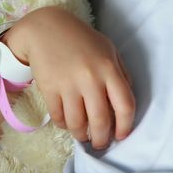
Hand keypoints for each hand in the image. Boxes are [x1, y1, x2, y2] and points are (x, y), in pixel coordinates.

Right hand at [2, 6, 134, 148]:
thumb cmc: (82, 40)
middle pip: (101, 121)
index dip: (126, 126)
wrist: (46, 28)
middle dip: (102, 139)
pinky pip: (58, 117)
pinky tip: (68, 123)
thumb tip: (125, 103)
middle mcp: (91, 79)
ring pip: (77, 124)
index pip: (125, 105)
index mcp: (109, 69)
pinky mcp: (49, 89)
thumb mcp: (108, 50)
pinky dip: (64, 125)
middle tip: (101, 143)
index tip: (121, 135)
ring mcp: (69, 85)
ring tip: (84, 136)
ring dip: (82, 135)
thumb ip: (121, 74)